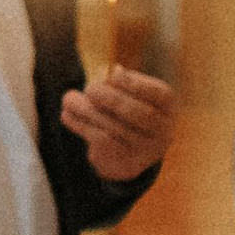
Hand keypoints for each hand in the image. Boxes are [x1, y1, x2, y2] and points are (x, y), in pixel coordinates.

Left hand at [60, 63, 173, 182]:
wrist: (125, 153)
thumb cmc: (124, 111)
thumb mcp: (126, 93)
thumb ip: (117, 82)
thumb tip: (107, 71)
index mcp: (167, 108)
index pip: (160, 95)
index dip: (136, 84)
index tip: (113, 74)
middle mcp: (163, 131)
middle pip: (140, 114)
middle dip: (112, 98)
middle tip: (89, 88)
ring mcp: (146, 150)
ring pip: (116, 128)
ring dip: (88, 111)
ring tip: (69, 98)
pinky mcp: (126, 163)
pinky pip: (101, 142)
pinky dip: (81, 126)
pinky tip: (67, 115)